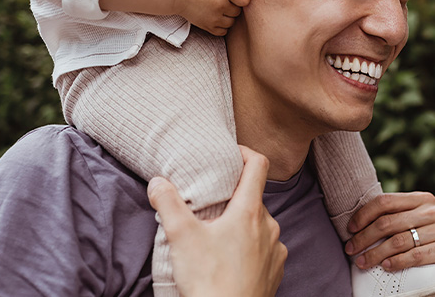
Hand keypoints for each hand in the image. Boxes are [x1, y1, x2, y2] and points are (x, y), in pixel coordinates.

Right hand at [147, 146, 286, 296]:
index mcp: (250, 212)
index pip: (258, 165)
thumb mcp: (181, 238)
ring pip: (260, 225)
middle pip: (255, 198)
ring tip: (218, 237)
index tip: (231, 154)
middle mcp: (269, 227)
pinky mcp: (276, 271)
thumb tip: (158, 182)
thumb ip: (168, 204)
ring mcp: (276, 250)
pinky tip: (230, 260)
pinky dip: (250, 248)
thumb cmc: (209, 281)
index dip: (245, 153)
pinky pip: (265, 249)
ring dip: (242, 225)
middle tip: (211, 207)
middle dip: (234, 199)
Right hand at [175, 0, 250, 35]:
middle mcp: (221, 5)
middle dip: (234, 5)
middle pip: (239, 11)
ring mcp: (214, 18)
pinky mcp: (208, 27)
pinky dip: (222, 25)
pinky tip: (216, 16)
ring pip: (232, 22)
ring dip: (228, 16)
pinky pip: (224, 31)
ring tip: (219, 7)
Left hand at [345, 192, 434, 281]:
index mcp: (421, 198)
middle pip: (387, 223)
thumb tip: (363, 221)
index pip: (384, 202)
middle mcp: (432, 210)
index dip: (363, 215)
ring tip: (363, 262)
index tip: (350, 229)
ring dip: (376, 254)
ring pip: (399, 241)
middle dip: (364, 238)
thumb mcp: (423, 218)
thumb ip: (401, 214)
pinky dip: (398, 262)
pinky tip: (386, 266)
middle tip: (351, 250)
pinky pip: (417, 255)